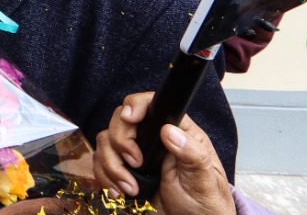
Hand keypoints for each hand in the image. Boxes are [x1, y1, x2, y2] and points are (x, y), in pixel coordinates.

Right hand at [94, 93, 234, 214]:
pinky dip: (105, 177)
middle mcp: (153, 139)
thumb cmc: (205, 202)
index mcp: (177, 132)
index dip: (136, 105)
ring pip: (105, 141)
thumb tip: (170, 131)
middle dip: (121, 143)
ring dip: (112, 165)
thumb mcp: (205, 180)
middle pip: (120, 121)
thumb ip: (192, 154)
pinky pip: (100, 163)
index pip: (151, 105)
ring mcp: (136, 153)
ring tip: (131, 187)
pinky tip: (120, 191)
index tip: (131, 119)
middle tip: (136, 164)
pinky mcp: (123, 170)